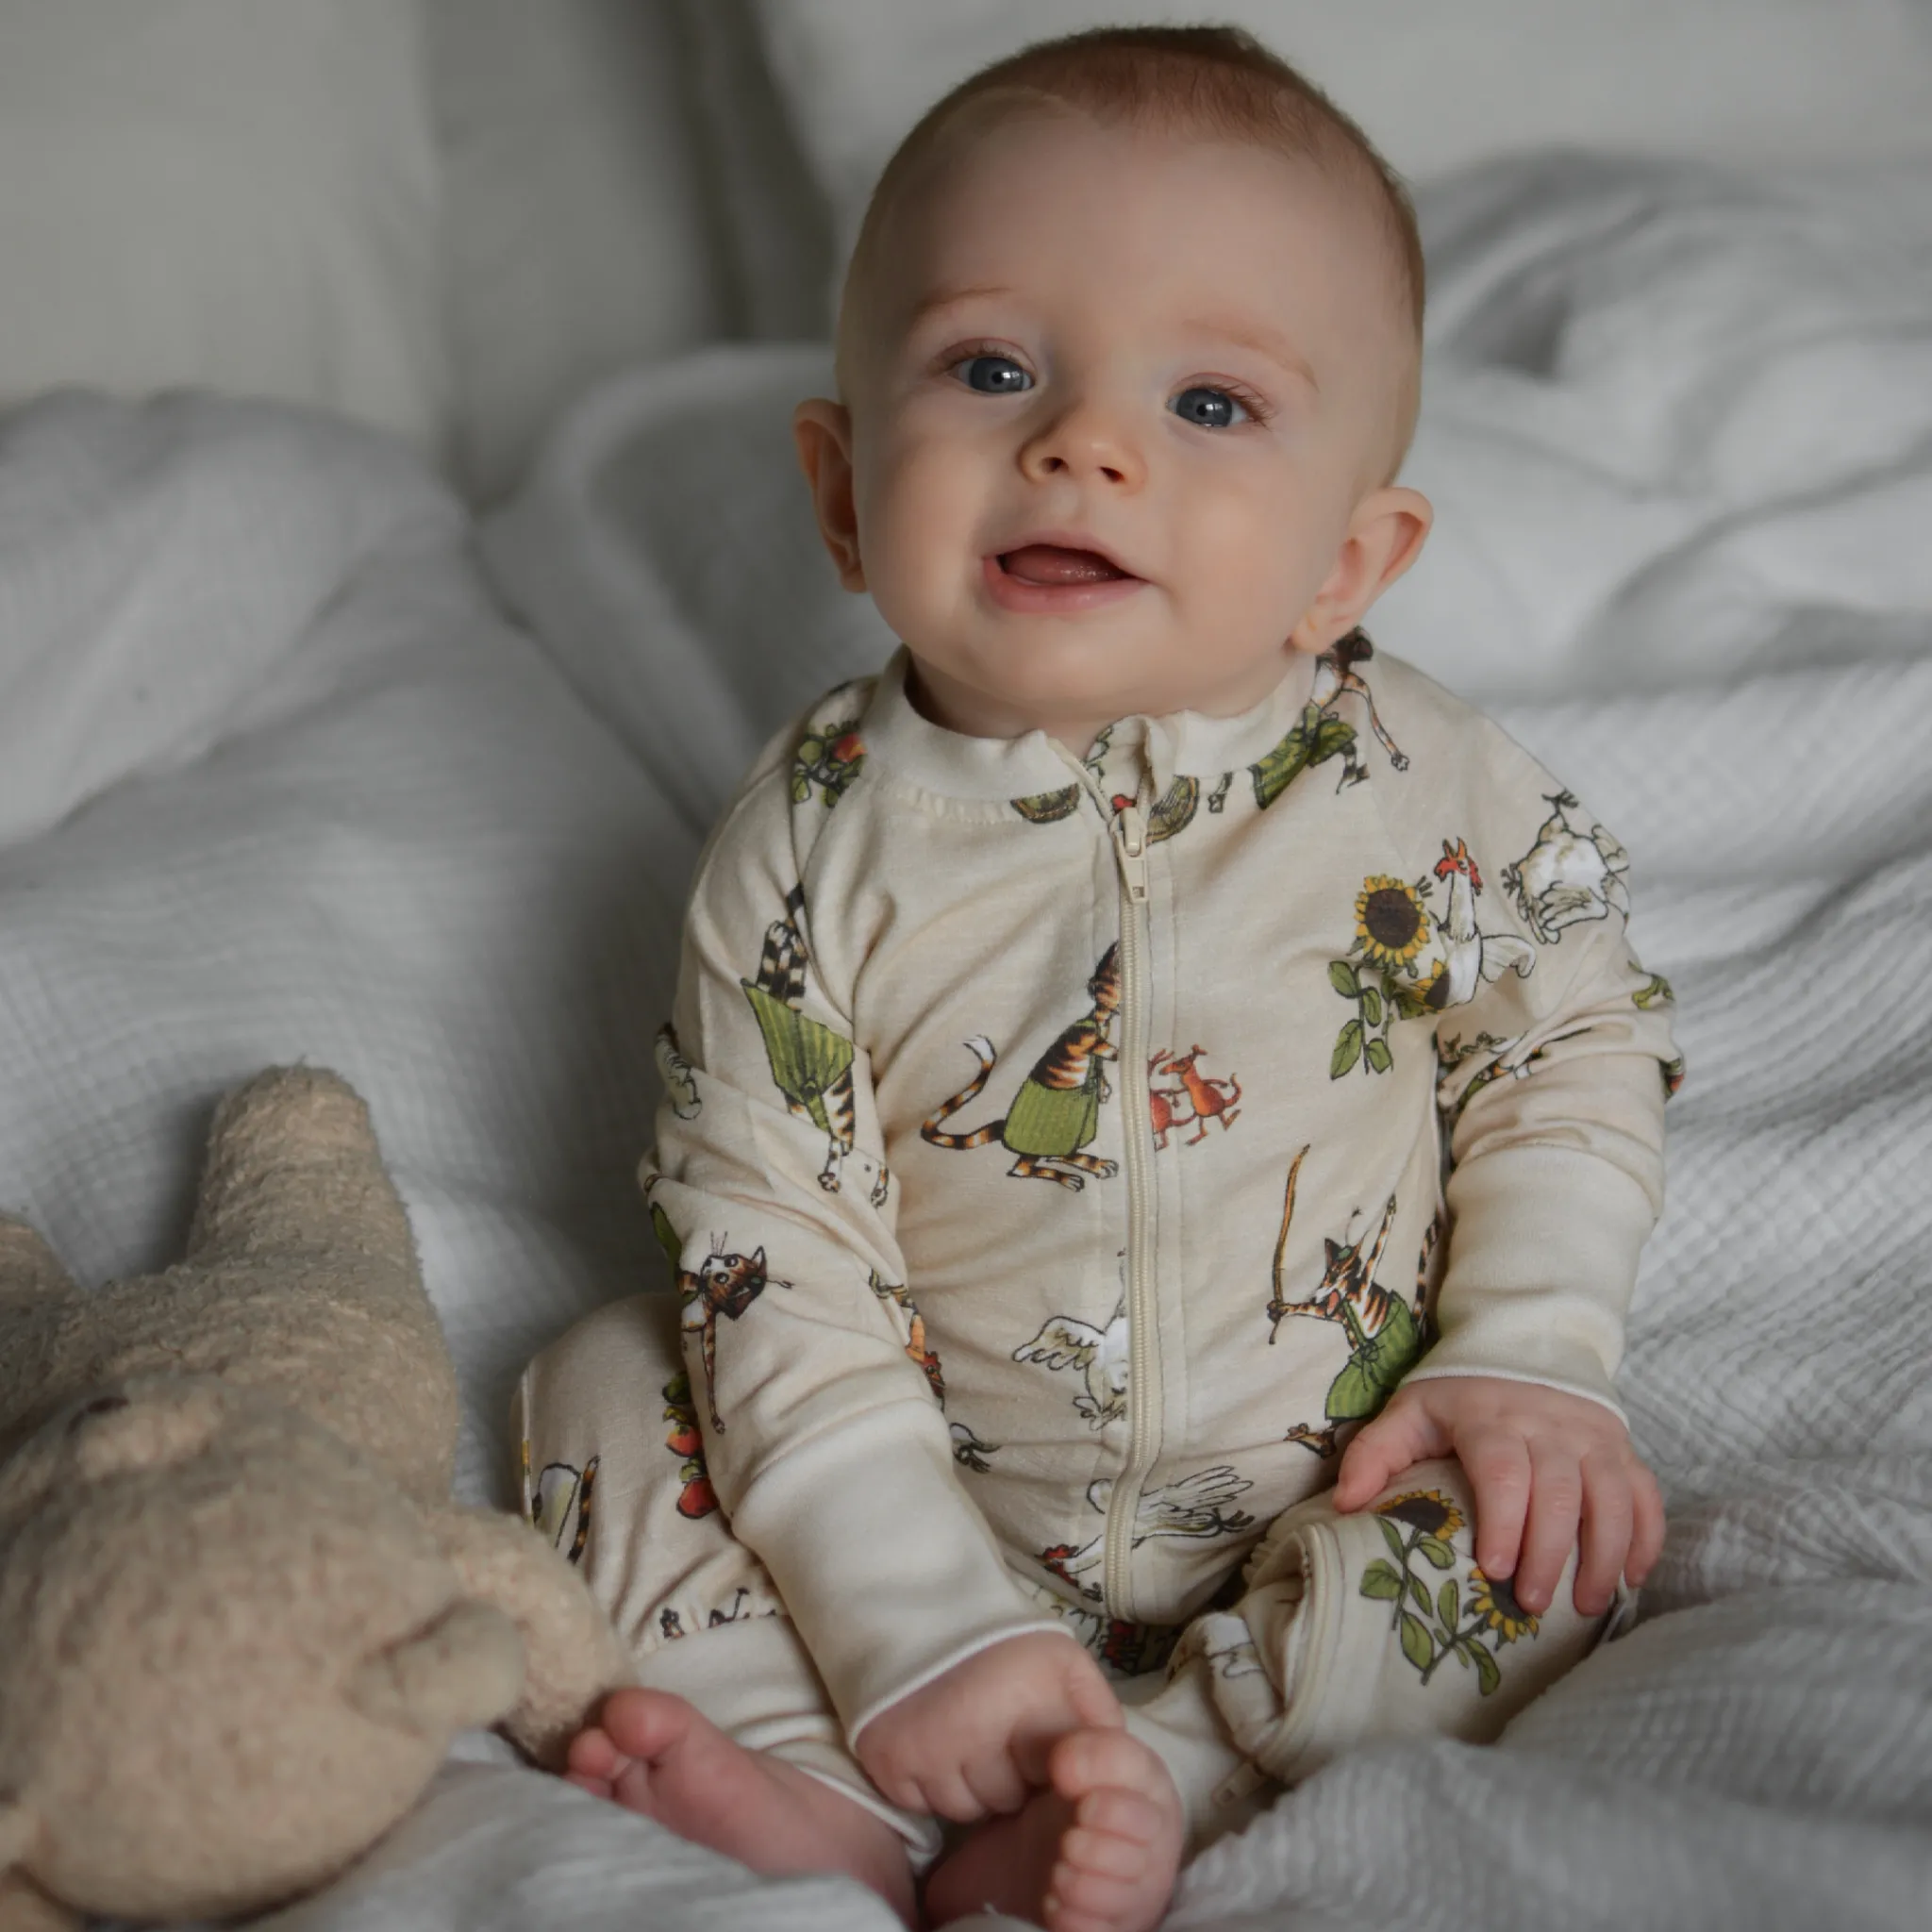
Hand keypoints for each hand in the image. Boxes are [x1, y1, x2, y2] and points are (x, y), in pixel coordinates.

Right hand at [852, 1630, 1121, 1821]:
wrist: (913, 1606)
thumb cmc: (999, 1640)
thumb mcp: (1064, 1661)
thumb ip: (1098, 1716)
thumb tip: (1115, 1772)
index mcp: (1028, 1698)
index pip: (1057, 1775)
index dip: (1051, 1762)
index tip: (1039, 1738)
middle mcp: (976, 1729)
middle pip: (1010, 1800)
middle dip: (1010, 1777)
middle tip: (998, 1733)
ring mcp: (927, 1749)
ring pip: (967, 1808)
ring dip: (971, 1784)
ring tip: (967, 1735)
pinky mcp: (888, 1762)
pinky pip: (924, 1805)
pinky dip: (932, 1784)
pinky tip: (936, 1744)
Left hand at [1332, 1376, 1663, 1616]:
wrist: (1525, 1342)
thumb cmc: (1460, 1395)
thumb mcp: (1410, 1410)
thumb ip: (1375, 1453)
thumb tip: (1344, 1506)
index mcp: (1491, 1417)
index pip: (1502, 1469)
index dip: (1503, 1519)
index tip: (1495, 1568)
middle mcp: (1549, 1425)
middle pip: (1558, 1492)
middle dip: (1549, 1553)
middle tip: (1532, 1604)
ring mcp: (1592, 1437)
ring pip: (1610, 1497)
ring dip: (1605, 1554)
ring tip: (1588, 1605)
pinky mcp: (1622, 1448)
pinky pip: (1646, 1493)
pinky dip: (1646, 1537)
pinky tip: (1633, 1577)